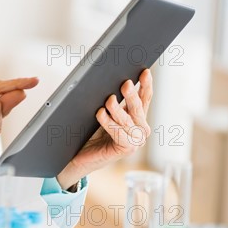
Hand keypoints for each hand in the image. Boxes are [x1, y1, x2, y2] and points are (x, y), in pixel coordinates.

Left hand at [57, 69, 153, 189]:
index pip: (145, 97)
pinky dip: (108, 122)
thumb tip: (112, 80)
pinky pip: (117, 132)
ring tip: (109, 100)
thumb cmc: (92, 132)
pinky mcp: (126, 149)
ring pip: (127, 120)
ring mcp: (135, 140)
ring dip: (117, 109)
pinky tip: (100, 113)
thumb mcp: (105, 112)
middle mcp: (140, 128)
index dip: (146, 84)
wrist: (81, 155)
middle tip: (125, 83)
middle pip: (137, 107)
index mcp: (137, 117)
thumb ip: (113, 100)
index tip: (144, 71)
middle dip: (131, 95)